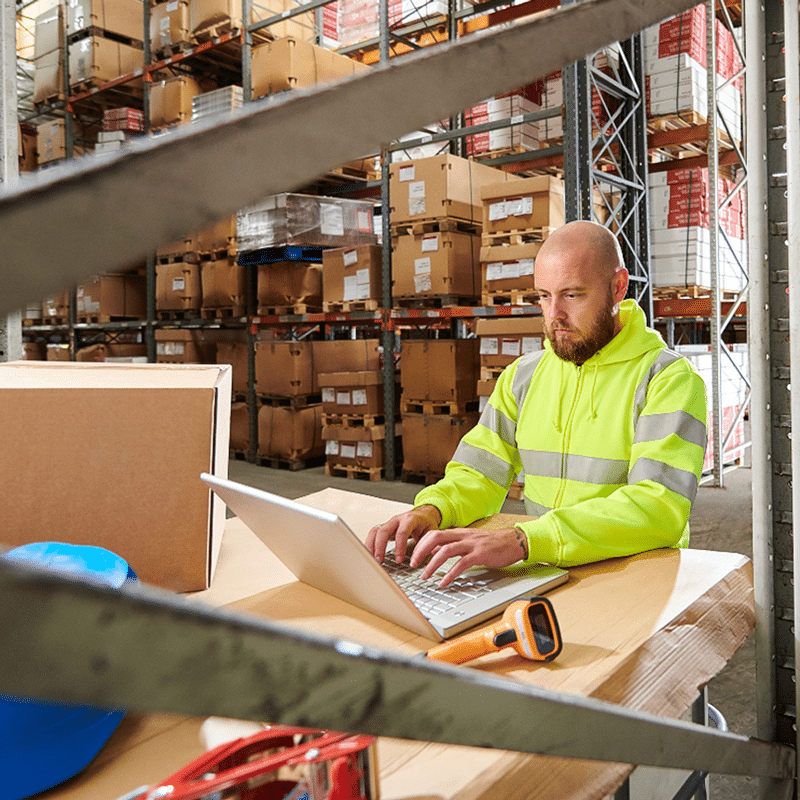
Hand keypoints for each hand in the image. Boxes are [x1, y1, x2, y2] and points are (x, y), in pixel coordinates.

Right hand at [366, 505, 441, 563]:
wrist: (423, 515)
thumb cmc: (426, 524)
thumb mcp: (431, 532)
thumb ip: (429, 544)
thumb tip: (427, 557)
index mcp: (410, 519)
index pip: (402, 532)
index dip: (399, 547)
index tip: (399, 560)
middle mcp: (397, 520)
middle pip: (384, 530)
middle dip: (380, 546)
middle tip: (380, 561)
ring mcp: (389, 523)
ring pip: (375, 531)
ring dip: (371, 546)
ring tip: (371, 560)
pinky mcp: (384, 528)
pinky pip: (373, 534)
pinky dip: (369, 544)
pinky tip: (369, 554)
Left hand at [410, 526, 528, 587]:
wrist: (514, 541)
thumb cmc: (492, 543)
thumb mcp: (469, 541)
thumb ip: (452, 544)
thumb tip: (434, 551)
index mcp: (459, 532)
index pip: (433, 533)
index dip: (420, 544)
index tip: (413, 555)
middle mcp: (462, 536)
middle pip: (435, 537)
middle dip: (420, 551)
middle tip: (413, 564)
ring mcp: (471, 544)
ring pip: (445, 550)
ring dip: (432, 564)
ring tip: (425, 576)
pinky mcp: (480, 554)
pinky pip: (461, 564)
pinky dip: (450, 574)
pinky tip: (444, 582)